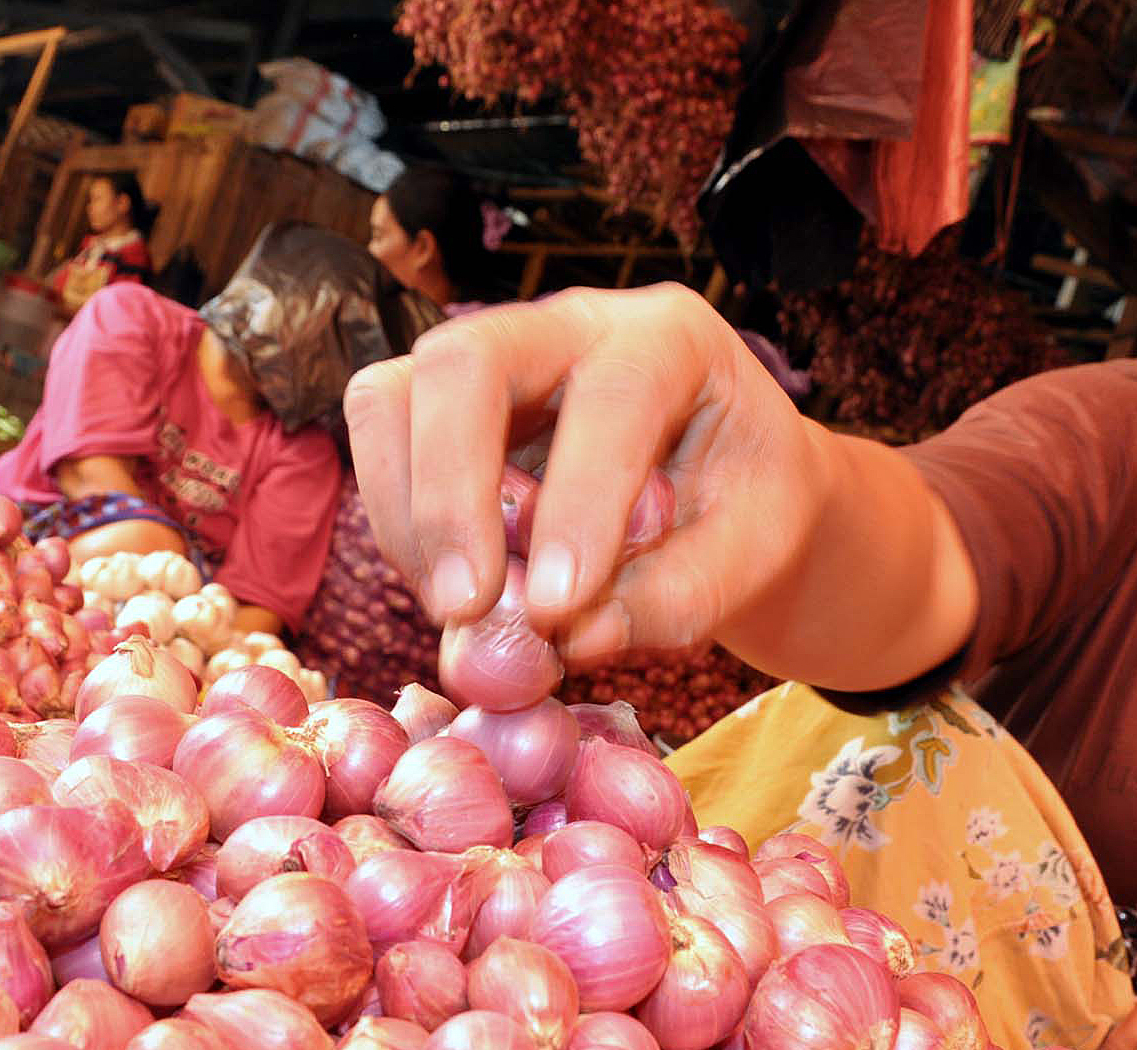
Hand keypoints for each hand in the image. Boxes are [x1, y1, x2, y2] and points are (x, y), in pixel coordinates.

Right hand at [341, 285, 825, 667]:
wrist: (726, 496)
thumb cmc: (744, 513)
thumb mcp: (753, 557)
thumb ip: (679, 597)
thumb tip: (575, 637)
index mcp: (670, 340)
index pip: (612, 395)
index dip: (577, 503)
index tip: (557, 607)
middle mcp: (571, 324)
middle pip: (466, 360)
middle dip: (452, 492)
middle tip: (467, 607)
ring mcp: (492, 358)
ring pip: (394, 396)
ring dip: (410, 517)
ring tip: (460, 611)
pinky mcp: (438, 408)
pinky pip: (383, 446)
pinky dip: (402, 530)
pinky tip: (454, 592)